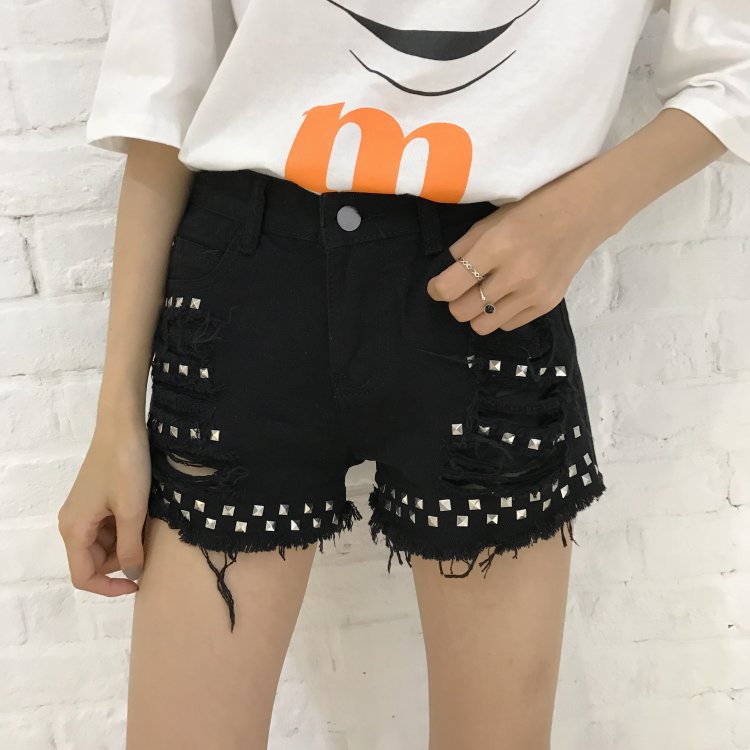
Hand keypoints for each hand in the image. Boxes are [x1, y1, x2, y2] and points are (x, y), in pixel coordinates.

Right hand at [57, 416, 151, 596]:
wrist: (122, 427)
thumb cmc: (126, 468)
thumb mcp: (132, 512)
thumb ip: (130, 548)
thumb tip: (132, 576)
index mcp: (73, 530)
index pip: (84, 577)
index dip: (110, 587)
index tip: (139, 583)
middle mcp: (72, 524)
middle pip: (95, 561)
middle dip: (123, 560)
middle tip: (149, 545)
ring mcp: (83, 511)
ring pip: (104, 544)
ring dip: (127, 543)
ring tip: (148, 526)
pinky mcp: (95, 500)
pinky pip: (108, 527)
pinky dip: (126, 528)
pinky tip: (143, 515)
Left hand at [426, 170, 617, 333]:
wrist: (582, 213)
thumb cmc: (531, 211)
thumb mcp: (490, 222)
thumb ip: (463, 250)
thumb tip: (442, 278)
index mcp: (496, 246)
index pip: (450, 286)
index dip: (436, 289)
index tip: (438, 286)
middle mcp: (515, 274)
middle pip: (462, 311)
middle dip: (455, 302)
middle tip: (462, 290)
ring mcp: (533, 293)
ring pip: (482, 326)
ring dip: (476, 313)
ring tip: (483, 295)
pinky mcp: (547, 304)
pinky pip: (507, 325)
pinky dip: (499, 315)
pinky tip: (506, 296)